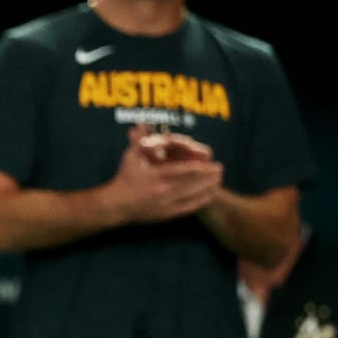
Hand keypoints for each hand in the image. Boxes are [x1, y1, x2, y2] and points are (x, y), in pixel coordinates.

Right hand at [107, 126, 222, 223]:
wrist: (116, 205)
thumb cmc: (124, 179)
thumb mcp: (130, 157)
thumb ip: (139, 141)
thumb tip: (141, 123)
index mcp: (155, 176)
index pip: (182, 171)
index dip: (199, 167)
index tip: (211, 163)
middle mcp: (162, 191)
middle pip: (191, 183)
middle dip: (208, 177)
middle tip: (221, 169)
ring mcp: (165, 204)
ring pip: (192, 196)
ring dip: (207, 188)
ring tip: (219, 181)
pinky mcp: (167, 214)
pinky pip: (188, 208)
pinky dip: (200, 201)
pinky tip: (210, 195)